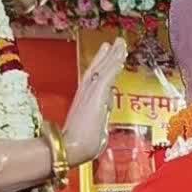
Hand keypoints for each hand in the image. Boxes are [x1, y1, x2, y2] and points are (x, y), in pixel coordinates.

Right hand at [63, 38, 127, 164]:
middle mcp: (86, 94)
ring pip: (104, 69)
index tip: (106, 52)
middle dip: (108, 55)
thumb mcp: (91, 132)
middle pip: (98, 69)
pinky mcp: (96, 95)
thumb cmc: (79, 147)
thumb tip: (100, 126)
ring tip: (121, 43)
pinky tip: (120, 55)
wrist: (70, 149)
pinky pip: (108, 76)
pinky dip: (114, 65)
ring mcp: (90, 93)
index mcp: (84, 101)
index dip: (101, 64)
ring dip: (113, 56)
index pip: (94, 78)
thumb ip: (96, 125)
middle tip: (116, 42)